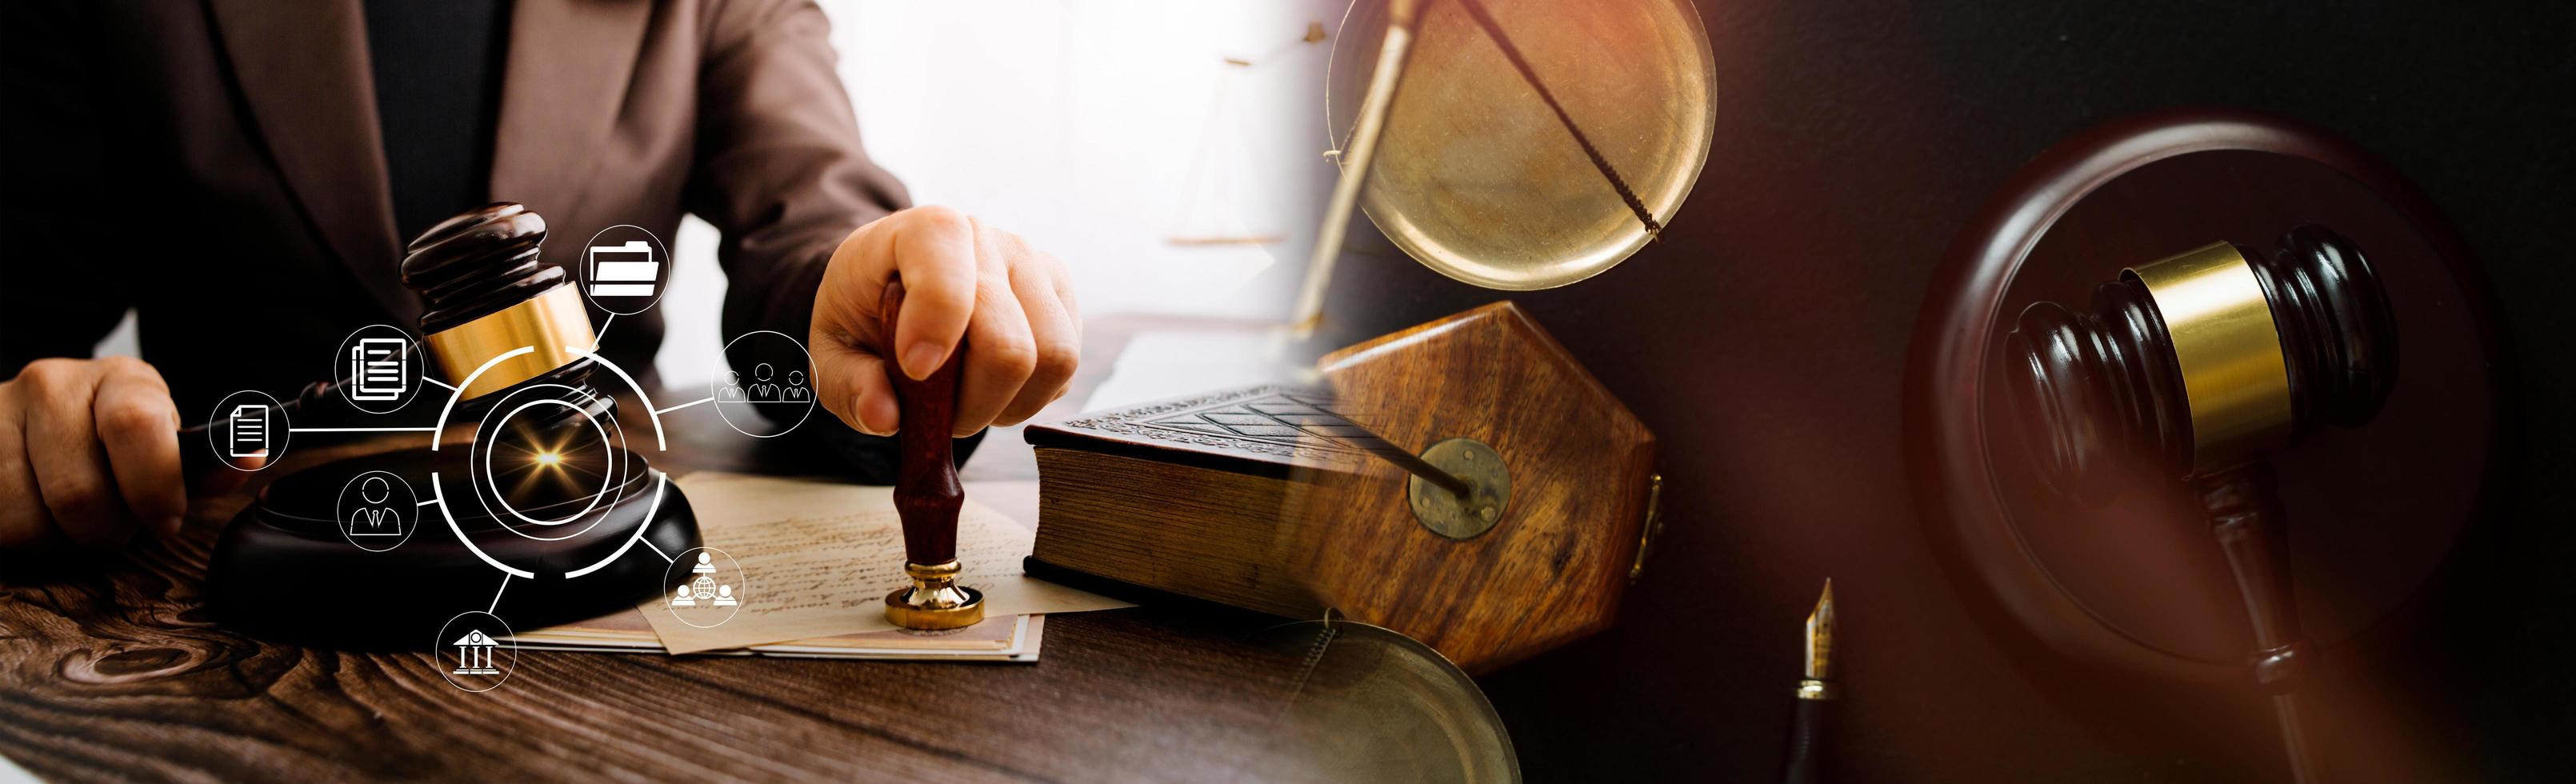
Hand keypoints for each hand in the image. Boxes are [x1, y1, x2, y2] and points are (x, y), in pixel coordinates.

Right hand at [0, 356, 248, 551]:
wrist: (33, 420)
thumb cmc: (114, 443)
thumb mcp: (164, 445)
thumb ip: (204, 466)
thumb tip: (249, 459)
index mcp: (120, 380)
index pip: (136, 424)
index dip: (154, 486)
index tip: (166, 521)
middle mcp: (53, 385)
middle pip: (80, 492)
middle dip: (107, 530)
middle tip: (115, 525)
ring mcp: (0, 413)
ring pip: (32, 519)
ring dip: (62, 539)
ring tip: (73, 517)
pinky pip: (1, 525)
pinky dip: (25, 537)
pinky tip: (38, 512)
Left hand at [810, 206, 1079, 437]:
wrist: (894, 289)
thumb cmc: (863, 316)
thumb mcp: (831, 352)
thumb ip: (848, 384)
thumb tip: (883, 415)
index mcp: (921, 230)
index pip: (946, 262)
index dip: (936, 324)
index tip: (914, 369)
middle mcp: (986, 237)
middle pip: (1008, 342)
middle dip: (973, 402)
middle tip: (939, 416)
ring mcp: (1032, 263)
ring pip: (1054, 358)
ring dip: (1008, 404)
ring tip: (969, 402)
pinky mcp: (1060, 294)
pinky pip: (1066, 367)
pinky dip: (1030, 396)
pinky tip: (993, 387)